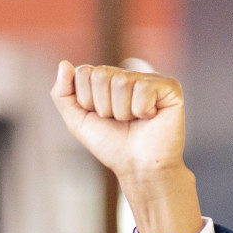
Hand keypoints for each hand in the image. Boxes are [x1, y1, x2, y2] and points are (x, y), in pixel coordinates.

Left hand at [50, 62, 202, 232]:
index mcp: (107, 79)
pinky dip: (142, 110)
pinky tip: (150, 118)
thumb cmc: (111, 146)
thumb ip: (63, 94)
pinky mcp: (169, 87)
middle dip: (104, 106)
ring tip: (134, 121)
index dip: (87, 100)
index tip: (101, 117)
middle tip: (119, 121)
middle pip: (101, 75)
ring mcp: (150, 79)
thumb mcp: (77, 121)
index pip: (84, 73)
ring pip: (122, 82)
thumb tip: (64, 64)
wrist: (138, 167)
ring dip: (122, 111)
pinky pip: (144, 88)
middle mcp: (128, 75)